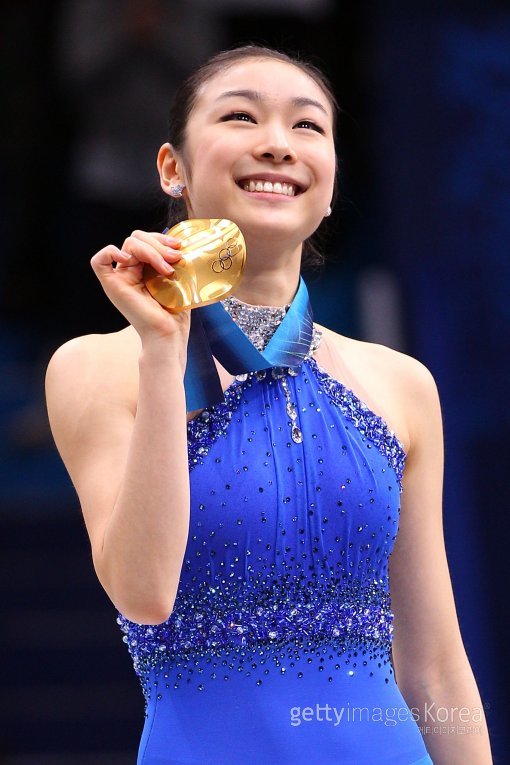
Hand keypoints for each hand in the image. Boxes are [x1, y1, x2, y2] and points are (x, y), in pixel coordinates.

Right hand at [90, 230, 189, 344]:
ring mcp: (120, 278)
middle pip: (136, 238)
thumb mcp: (178, 279)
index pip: (146, 239)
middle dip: (158, 244)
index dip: (161, 238)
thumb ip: (173, 260)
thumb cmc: (176, 312)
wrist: (169, 334)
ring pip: (129, 244)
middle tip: (176, 257)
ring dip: (152, 251)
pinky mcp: (112, 286)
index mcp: (144, 268)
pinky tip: (130, 259)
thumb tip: (179, 243)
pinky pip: (98, 261)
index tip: (179, 247)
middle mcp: (130, 271)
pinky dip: (110, 252)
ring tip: (167, 269)